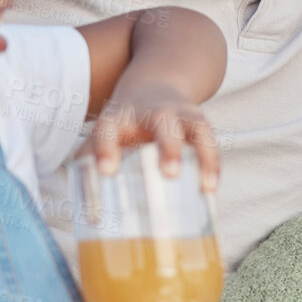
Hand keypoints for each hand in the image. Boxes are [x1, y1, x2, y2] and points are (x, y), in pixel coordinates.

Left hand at [82, 84, 220, 190]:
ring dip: (203, 155)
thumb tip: (87, 215)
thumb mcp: (104, 133)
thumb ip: (88, 163)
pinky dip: (213, 164)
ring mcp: (180, 115)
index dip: (106, 148)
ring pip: (195, 128)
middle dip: (169, 147)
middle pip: (163, 122)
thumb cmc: (124, 123)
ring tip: (206, 186)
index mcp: (120, 117)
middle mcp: (152, 111)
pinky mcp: (200, 122)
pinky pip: (211, 141)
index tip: (107, 171)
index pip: (109, 128)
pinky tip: (212, 187)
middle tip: (171, 174)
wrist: (155, 86)